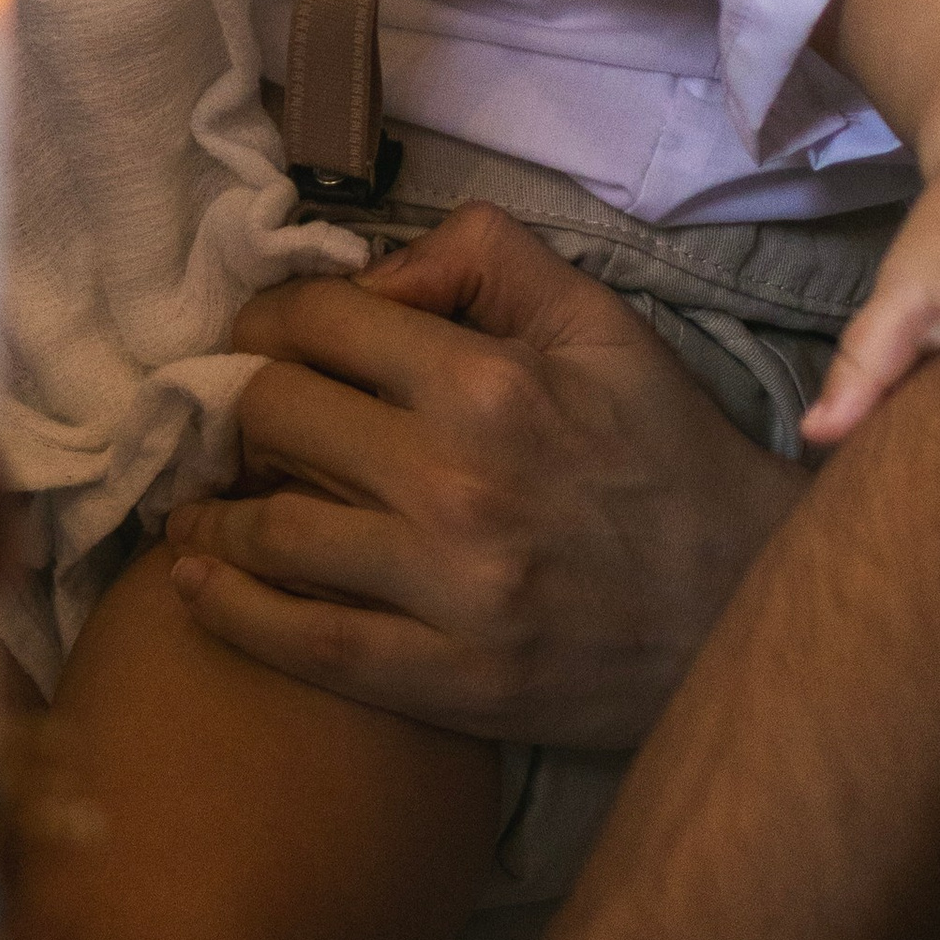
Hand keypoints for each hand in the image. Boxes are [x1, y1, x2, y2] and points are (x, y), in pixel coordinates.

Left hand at [166, 207, 805, 750]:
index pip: (319, 325)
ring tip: (197, 511)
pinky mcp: (450, 680)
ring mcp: (450, 591)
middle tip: (229, 426)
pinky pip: (307, 645)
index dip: (265, 324)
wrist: (744, 602)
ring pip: (270, 532)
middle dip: (237, 411)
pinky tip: (194, 586)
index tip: (256, 344)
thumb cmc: (665, 452)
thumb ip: (483, 258)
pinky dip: (230, 612)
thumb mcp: (600, 322)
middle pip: (274, 419)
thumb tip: (369, 274)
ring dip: (212, 516)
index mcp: (492, 383)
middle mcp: (459, 483)